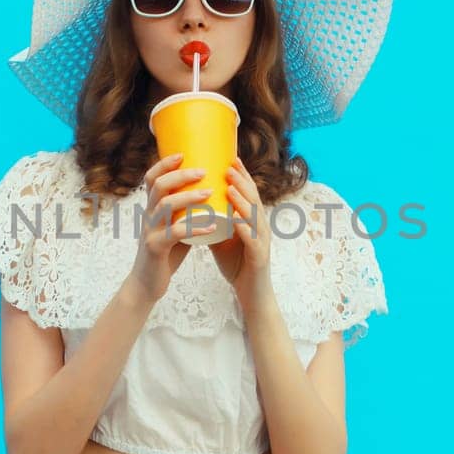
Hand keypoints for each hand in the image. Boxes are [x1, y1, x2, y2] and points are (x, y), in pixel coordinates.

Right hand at [125, 152, 222, 304]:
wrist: (147, 284)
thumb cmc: (166, 254)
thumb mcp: (173, 227)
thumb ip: (185, 213)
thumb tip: (211, 194)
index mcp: (152, 209)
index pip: (151, 178)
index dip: (164, 164)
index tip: (183, 154)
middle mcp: (148, 216)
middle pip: (159, 186)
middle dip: (181, 175)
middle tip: (203, 171)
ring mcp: (150, 231)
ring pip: (166, 206)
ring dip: (188, 196)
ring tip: (209, 193)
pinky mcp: (156, 248)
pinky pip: (175, 234)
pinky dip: (195, 228)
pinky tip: (211, 227)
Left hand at [210, 155, 272, 307]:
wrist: (251, 294)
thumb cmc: (236, 264)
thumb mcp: (221, 238)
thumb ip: (211, 222)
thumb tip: (191, 205)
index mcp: (252, 221)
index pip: (248, 194)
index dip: (241, 176)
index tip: (229, 159)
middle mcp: (260, 228)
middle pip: (254, 199)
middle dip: (242, 181)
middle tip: (229, 166)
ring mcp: (262, 242)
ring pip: (255, 217)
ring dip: (243, 200)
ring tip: (229, 187)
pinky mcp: (259, 258)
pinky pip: (253, 241)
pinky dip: (244, 229)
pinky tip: (236, 220)